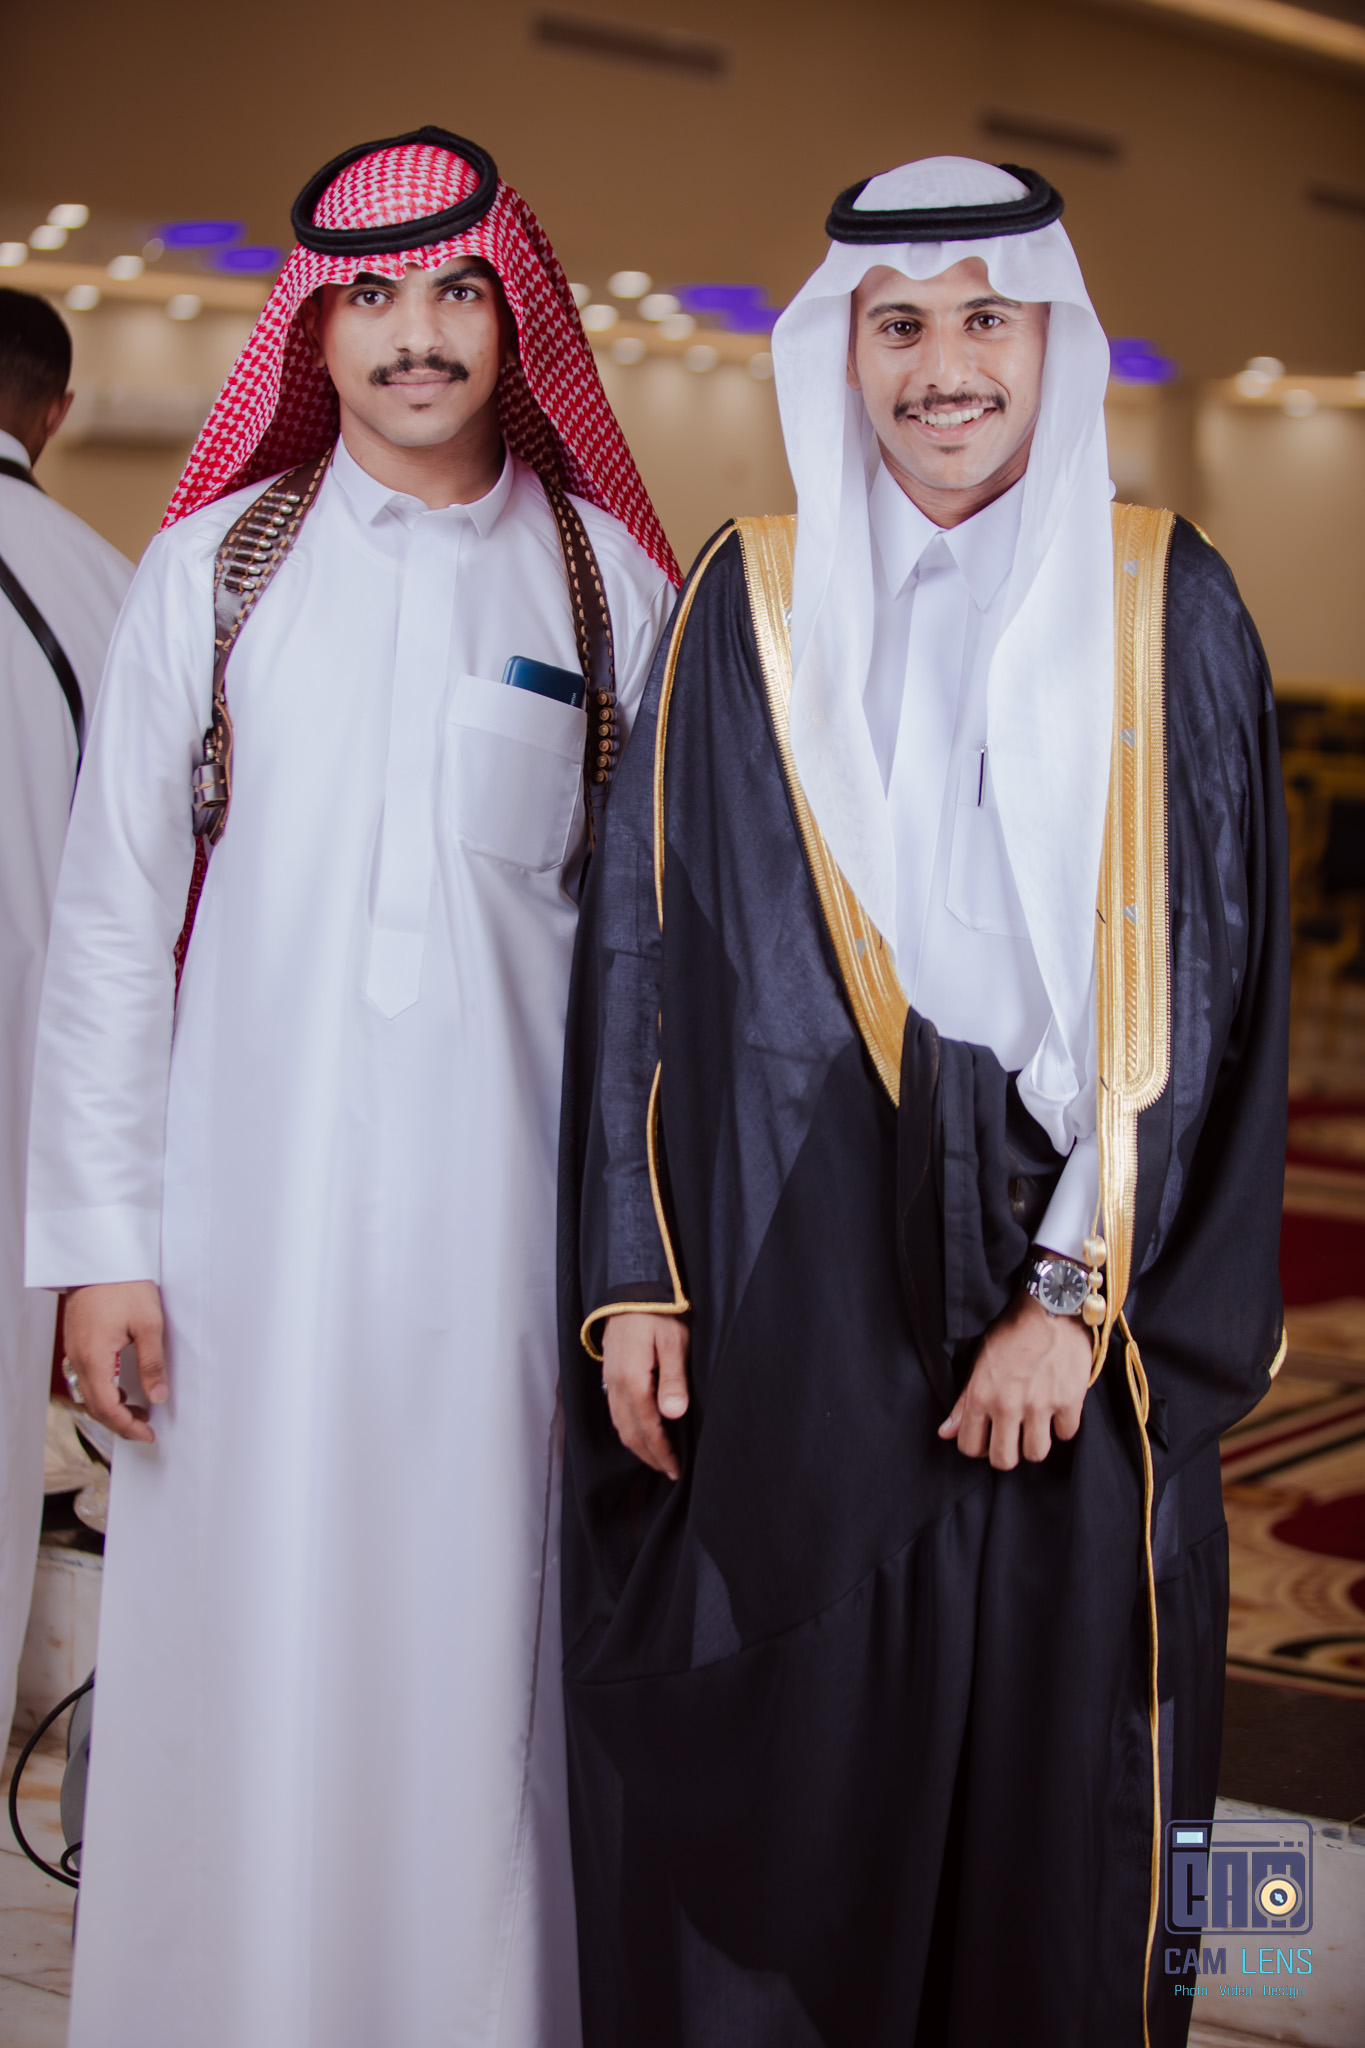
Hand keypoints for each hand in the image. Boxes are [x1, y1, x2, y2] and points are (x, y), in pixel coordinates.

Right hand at [62, 1281, 167, 1444]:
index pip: (107, 1408)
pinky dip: (101, 1390)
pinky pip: (84, 1377)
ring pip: (87, 1393)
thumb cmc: (125, 1284)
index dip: (127, 1426)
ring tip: (136, 1410)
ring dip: (109, 1407)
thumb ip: (152, 1364)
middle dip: (119, 1422)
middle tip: (145, 1428)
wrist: (101, 1257)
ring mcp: (73, 1350)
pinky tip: (119, 1387)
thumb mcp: (148, 1324)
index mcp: (94, 1358)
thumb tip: (158, 1396)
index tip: (148, 1433)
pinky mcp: (76, 1341)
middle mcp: (78, 1358)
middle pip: (94, 1405)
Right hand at [601, 1312, 690, 1480]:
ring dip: (637, 1445)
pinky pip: (615, 1410)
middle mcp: (615, 1384)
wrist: (629, 1288)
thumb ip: (673, 1379)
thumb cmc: (657, 1312)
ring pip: (619, 1424)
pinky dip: (627, 1428)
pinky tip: (639, 1430)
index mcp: (632, 1380)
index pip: (647, 1428)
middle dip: (649, 1455)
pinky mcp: (609, 1372)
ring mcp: (609, 1379)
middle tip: (668, 1470)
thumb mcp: (674, 1342)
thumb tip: (672, 1415)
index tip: (675, 1468)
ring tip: (656, 1457)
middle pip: (629, 1432)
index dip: (662, 1452)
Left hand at [938, 1288, 1090, 1470]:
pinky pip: (1066, 1434)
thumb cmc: (1011, 1332)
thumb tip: (945, 1433)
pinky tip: (1057, 1408)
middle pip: (1004, 1460)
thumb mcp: (979, 1362)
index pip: (970, 1448)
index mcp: (981, 1395)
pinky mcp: (1070, 1401)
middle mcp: (1008, 1405)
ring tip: (1036, 1424)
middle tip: (1012, 1437)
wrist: (1050, 1307)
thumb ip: (963, 1402)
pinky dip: (1062, 1425)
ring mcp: (1040, 1405)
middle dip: (1007, 1453)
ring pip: (1036, 1454)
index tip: (987, 1437)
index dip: (978, 1447)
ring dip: (1035, 1442)